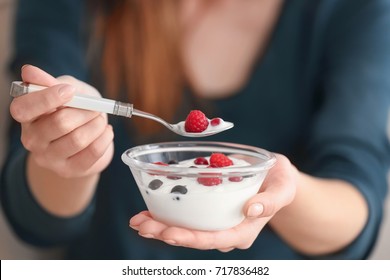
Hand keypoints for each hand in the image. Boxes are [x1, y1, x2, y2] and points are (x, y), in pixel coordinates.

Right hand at [10, 65, 113, 177]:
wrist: (86, 141)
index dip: (48, 97)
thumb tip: (28, 71)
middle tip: (96, 107)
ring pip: (78, 139)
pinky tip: (107, 131)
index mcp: (26, 116)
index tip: (71, 91)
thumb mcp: (64, 90)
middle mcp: (32, 139)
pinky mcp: (69, 170)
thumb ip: (49, 82)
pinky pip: (92, 152)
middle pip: (59, 123)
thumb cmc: (73, 110)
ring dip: (97, 124)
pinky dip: (105, 138)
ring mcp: (49, 158)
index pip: (24, 108)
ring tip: (101, 119)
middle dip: (85, 111)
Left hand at [129, 154, 296, 251]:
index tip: (168, 234)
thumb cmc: (280, 182)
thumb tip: (252, 209)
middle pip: (193, 237)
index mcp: (243, 231)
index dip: (190, 238)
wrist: (274, 176)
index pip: (214, 239)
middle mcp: (226, 230)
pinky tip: (149, 210)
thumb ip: (271, 200)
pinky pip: (186, 215)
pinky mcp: (208, 210)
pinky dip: (166, 213)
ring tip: (138, 219)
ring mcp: (215, 222)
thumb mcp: (283, 187)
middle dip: (165, 233)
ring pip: (185, 228)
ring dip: (160, 225)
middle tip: (141, 225)